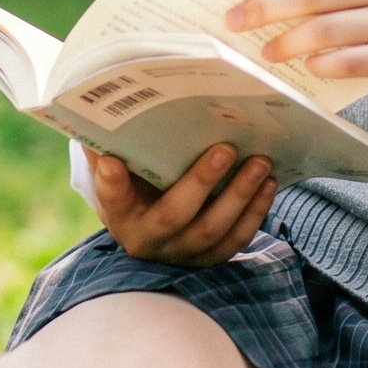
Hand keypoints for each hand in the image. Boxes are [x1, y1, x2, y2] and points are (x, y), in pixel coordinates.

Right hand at [87, 141, 275, 267]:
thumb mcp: (117, 168)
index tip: (113, 161)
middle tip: (225, 148)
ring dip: (239, 196)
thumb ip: (108, 145)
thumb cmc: (136, 185)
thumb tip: (99, 110)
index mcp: (120, 213)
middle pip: (174, 215)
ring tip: (260, 162)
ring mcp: (182, 253)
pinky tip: (268, 184)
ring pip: (212, 231)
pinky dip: (255, 212)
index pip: (112, 198)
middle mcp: (149, 239)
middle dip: (201, 182)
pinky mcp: (210, 257)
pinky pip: (235, 239)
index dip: (111, 183)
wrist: (151, 225)